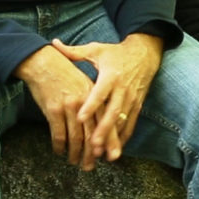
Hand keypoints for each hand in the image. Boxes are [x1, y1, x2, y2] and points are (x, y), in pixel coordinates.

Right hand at [13, 45, 105, 170]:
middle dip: (92, 153)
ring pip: (76, 137)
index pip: (107, 122)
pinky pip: (59, 134)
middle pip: (93, 133)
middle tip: (90, 166)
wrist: (44, 62)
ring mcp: (70, 106)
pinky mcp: (54, 109)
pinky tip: (59, 151)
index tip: (111, 156)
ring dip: (75, 153)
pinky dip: (59, 146)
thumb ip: (94, 102)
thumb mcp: (85, 84)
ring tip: (74, 162)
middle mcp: (86, 102)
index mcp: (96, 95)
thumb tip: (101, 124)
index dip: (109, 141)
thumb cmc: (66, 74)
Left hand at [50, 33, 162, 162]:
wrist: (145, 54)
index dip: (90, 105)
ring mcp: (131, 99)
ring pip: (122, 121)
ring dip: (113, 138)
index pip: (100, 92)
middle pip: (112, 112)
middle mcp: (122, 89)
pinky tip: (115, 150)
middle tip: (93, 145)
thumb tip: (54, 44)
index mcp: (110, 75)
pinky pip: (131, 124)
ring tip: (103, 154)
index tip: (80, 118)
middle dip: (103, 130)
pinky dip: (123, 138)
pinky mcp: (137, 105)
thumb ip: (75, 52)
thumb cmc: (116, 53)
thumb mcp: (96, 50)